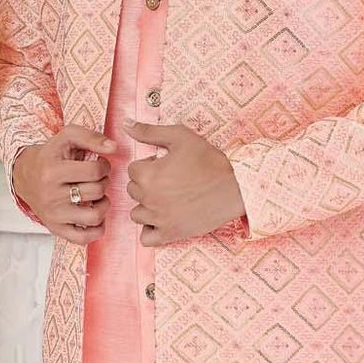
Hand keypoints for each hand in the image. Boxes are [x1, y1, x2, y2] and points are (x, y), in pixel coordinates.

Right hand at [12, 124, 117, 245]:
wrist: (23, 174)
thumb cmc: (50, 156)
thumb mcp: (65, 138)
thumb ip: (90, 136)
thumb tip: (114, 147)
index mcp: (52, 170)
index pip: (95, 171)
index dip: (104, 166)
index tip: (98, 165)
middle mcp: (50, 194)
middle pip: (96, 191)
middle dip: (103, 183)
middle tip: (95, 179)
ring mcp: (53, 214)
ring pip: (95, 215)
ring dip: (103, 205)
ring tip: (97, 197)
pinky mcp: (55, 228)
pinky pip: (84, 238)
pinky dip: (96, 229)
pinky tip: (94, 216)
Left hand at [122, 120, 246, 244]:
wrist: (237, 187)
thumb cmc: (209, 161)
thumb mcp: (180, 138)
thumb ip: (149, 131)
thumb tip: (125, 124)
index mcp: (147, 175)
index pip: (133, 170)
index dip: (149, 166)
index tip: (166, 166)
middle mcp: (148, 198)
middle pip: (133, 191)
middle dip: (148, 185)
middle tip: (171, 181)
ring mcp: (159, 219)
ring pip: (137, 214)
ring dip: (147, 207)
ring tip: (168, 199)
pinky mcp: (171, 234)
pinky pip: (147, 238)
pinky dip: (151, 230)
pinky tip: (164, 219)